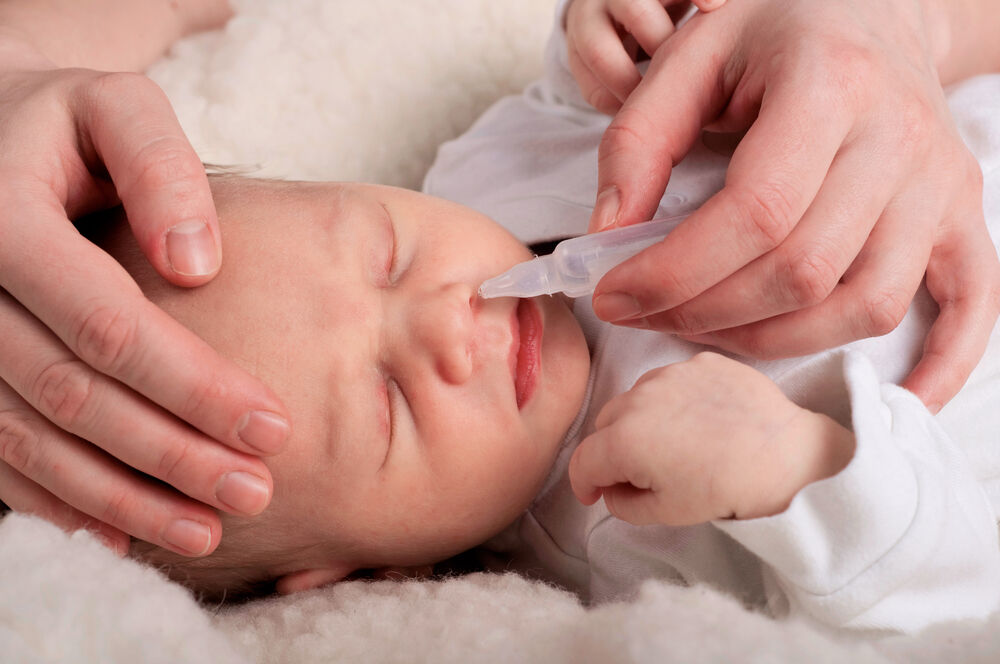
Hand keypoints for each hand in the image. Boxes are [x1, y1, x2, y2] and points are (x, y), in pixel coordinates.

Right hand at [0, 51, 288, 556]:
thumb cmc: (71, 125)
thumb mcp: (116, 108)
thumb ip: (158, 167)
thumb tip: (197, 264)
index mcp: (3, 224)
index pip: (108, 325)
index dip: (194, 385)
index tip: (275, 427)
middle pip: (74, 397)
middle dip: (171, 455)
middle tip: (256, 493)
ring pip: (35, 443)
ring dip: (123, 498)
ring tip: (208, 530)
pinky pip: (1, 456)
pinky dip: (65, 502)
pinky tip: (129, 535)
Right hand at [568, 352, 854, 524]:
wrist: (789, 457)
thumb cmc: (728, 489)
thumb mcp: (667, 513)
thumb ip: (622, 504)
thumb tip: (610, 490)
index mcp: (622, 440)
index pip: (582, 460)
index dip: (583, 483)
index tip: (595, 494)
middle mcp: (638, 397)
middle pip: (604, 424)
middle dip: (612, 450)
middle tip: (642, 473)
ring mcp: (671, 373)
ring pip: (635, 397)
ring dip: (641, 419)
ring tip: (677, 444)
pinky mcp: (701, 361)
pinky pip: (672, 380)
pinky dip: (675, 400)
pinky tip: (702, 421)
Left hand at [586, 0, 999, 411]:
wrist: (874, 9)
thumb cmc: (771, 33)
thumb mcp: (690, 55)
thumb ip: (638, 142)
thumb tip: (607, 235)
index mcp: (829, 83)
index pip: (754, 213)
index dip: (675, 271)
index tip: (614, 295)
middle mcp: (898, 138)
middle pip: (802, 270)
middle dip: (706, 312)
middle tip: (647, 312)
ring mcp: (940, 183)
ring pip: (864, 304)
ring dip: (775, 341)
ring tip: (707, 329)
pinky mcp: (963, 215)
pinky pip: (969, 305)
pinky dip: (939, 363)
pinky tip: (897, 400)